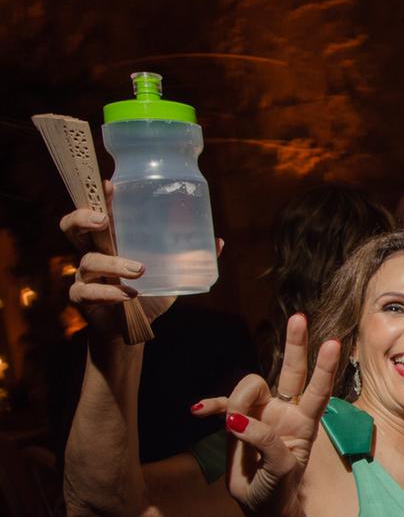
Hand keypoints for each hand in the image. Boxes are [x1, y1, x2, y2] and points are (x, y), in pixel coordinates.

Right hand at [65, 185, 174, 334]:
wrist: (128, 330)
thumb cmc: (146, 293)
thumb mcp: (170, 273)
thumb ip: (189, 257)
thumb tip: (219, 241)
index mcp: (110, 240)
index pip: (97, 211)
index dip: (99, 197)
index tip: (111, 185)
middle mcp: (92, 252)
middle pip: (71, 227)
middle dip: (84, 219)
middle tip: (104, 221)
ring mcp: (84, 275)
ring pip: (88, 261)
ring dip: (114, 264)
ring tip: (139, 270)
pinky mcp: (82, 298)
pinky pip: (87, 292)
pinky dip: (109, 293)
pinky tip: (129, 295)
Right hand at [190, 313, 340, 516]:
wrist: (260, 506)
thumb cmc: (280, 489)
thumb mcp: (281, 469)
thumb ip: (266, 441)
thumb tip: (238, 418)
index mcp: (304, 423)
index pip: (318, 390)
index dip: (324, 367)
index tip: (333, 342)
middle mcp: (285, 411)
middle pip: (292, 371)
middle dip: (296, 344)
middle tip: (299, 318)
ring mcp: (261, 413)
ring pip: (250, 386)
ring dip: (237, 400)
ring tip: (231, 427)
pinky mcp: (237, 420)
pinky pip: (222, 404)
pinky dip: (212, 405)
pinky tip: (199, 411)